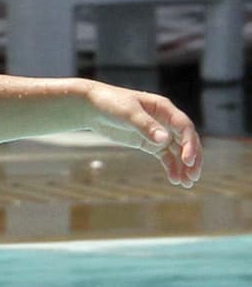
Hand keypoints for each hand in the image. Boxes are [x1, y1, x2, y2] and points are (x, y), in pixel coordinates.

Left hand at [82, 81, 201, 186]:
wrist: (93, 107)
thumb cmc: (111, 103)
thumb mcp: (127, 113)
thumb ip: (145, 126)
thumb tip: (165, 139)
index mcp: (164, 108)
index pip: (184, 127)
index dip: (189, 144)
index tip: (188, 161)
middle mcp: (165, 120)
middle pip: (186, 140)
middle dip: (192, 158)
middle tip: (193, 176)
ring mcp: (158, 132)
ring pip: (177, 150)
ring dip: (183, 166)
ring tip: (186, 183)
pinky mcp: (148, 143)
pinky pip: (165, 156)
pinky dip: (171, 167)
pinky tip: (174, 179)